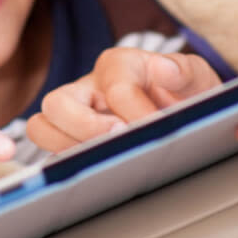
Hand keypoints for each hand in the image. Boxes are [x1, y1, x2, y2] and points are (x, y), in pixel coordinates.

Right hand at [27, 49, 219, 152]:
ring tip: (104, 158)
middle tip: (120, 140)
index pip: (116, 89)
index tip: (158, 129)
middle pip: (56, 103)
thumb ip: (184, 70)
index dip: (138, 113)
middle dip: (86, 128)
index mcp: (117, 66)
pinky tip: (98, 170)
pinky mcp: (73, 140)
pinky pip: (52, 153)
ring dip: (68, 146)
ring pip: (41, 127)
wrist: (185, 112)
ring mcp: (76, 114)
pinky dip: (68, 163)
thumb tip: (165, 69)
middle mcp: (88, 88)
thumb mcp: (196, 76)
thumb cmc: (185, 94)